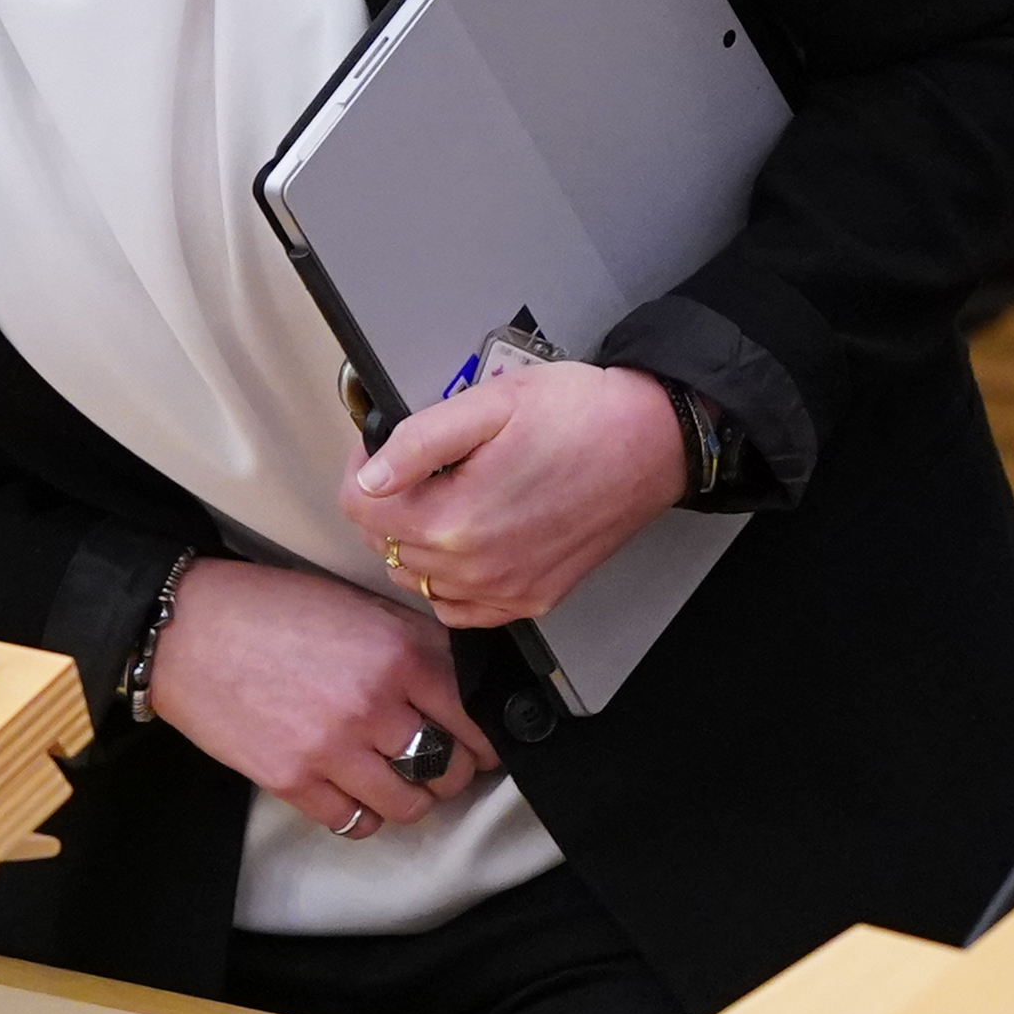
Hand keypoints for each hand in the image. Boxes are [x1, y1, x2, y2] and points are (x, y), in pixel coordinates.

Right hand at [143, 558, 499, 838]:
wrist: (187, 628)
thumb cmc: (269, 607)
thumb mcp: (355, 604)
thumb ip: (411, 641)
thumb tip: (461, 677)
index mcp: (397, 652)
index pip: (473, 713)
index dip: (485, 735)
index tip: (484, 743)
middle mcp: (373, 704)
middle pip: (449, 765)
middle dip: (456, 770)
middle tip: (446, 765)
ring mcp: (332, 748)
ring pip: (410, 803)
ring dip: (415, 798)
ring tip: (404, 783)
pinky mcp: (293, 780)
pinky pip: (355, 822)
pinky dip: (366, 815)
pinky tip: (359, 795)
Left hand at [338, 361, 685, 628]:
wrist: (653, 443)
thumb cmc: (582, 416)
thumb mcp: (492, 403)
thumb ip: (420, 441)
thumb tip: (371, 473)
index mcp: (457, 518)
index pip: (360, 509)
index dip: (360, 469)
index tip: (377, 449)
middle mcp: (476, 568)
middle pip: (385, 545)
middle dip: (387, 502)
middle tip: (418, 464)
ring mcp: (505, 591)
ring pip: (418, 579)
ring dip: (415, 541)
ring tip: (445, 495)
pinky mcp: (532, 600)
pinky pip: (461, 610)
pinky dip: (449, 582)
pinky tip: (466, 542)